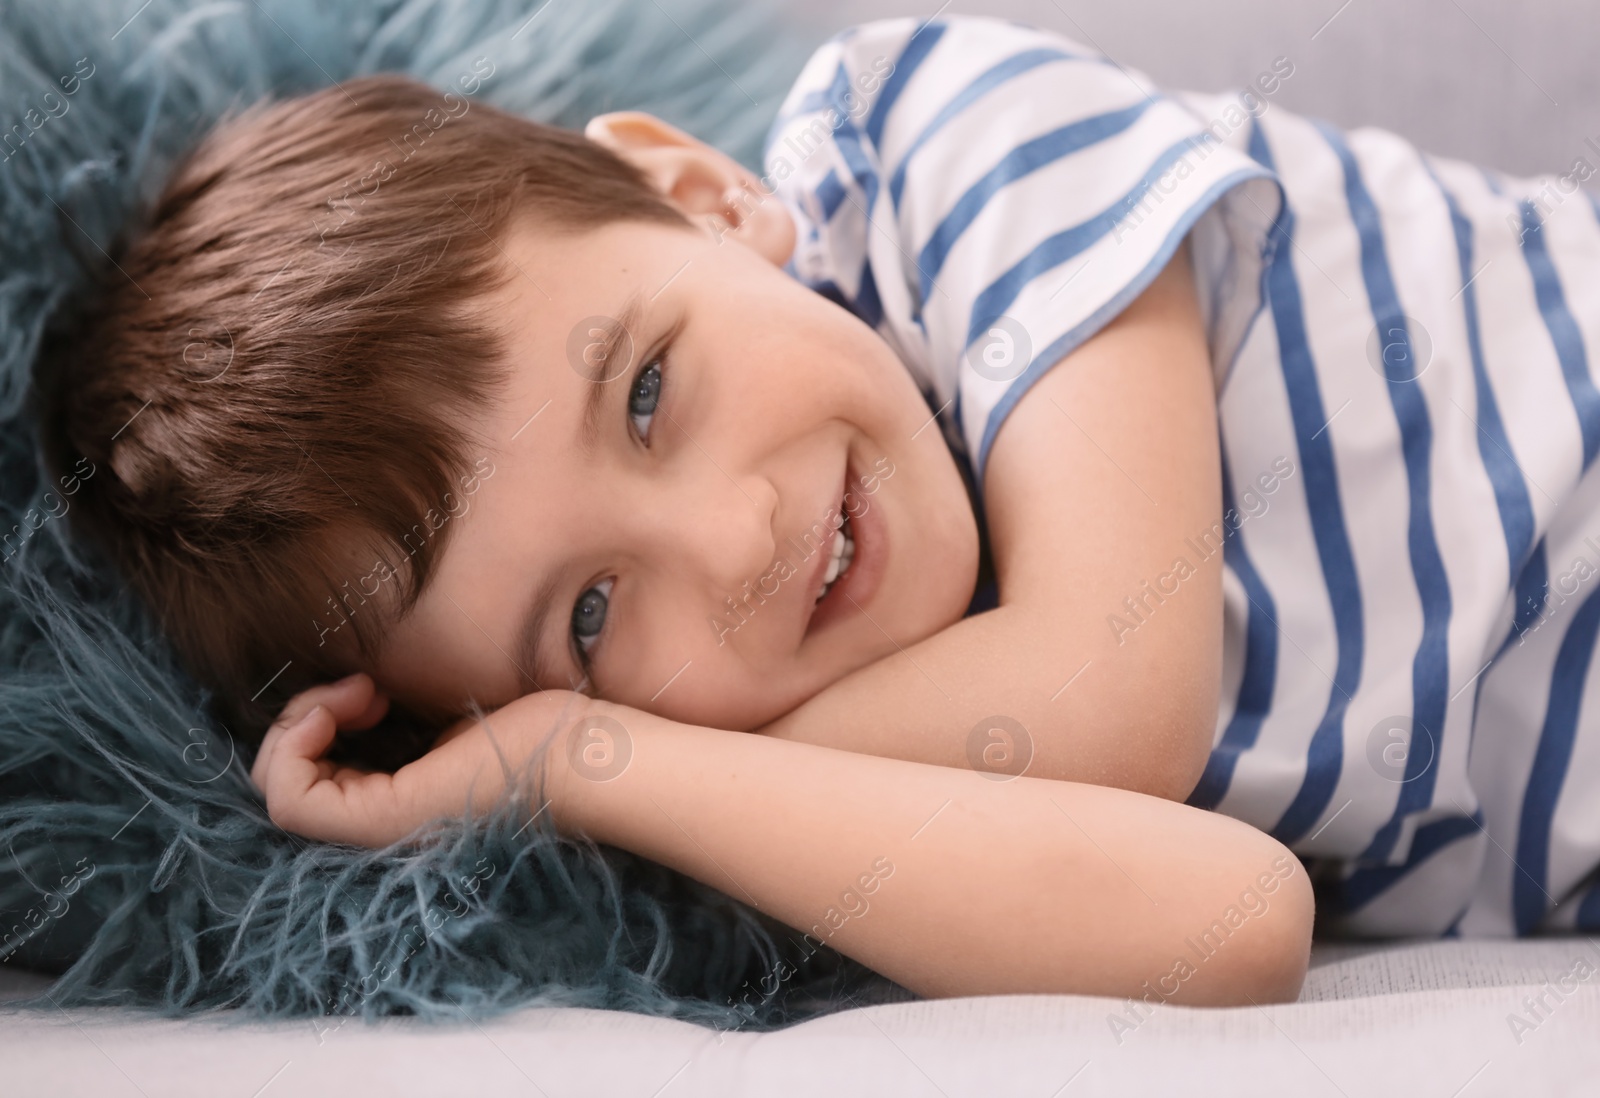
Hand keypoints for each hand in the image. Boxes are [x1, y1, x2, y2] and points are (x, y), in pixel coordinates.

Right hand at [252, 674, 595, 846]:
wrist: (582, 755)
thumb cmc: (534, 730)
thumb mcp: (446, 717)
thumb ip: (400, 721)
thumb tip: (358, 685)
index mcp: (392, 801)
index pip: (305, 780)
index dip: (311, 723)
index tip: (368, 685)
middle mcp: (378, 823)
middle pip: (283, 784)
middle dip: (300, 718)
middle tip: (362, 686)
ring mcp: (378, 825)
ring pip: (278, 790)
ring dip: (299, 722)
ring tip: (361, 692)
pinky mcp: (385, 816)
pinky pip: (291, 798)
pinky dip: (298, 739)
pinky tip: (350, 701)